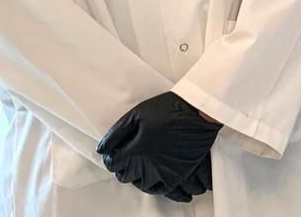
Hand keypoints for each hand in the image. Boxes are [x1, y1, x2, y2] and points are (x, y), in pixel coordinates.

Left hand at [97, 92, 221, 200]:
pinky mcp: (180, 174)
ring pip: (144, 186)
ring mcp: (164, 172)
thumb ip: (116, 133)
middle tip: (130, 157)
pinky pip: (167, 192)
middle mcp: (148, 166)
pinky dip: (161, 189)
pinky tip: (160, 182)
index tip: (116, 152)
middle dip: (124, 167)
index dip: (112, 157)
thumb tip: (102, 148)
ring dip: (140, 178)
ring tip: (143, 168)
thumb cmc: (168, 109)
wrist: (197, 111)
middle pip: (127, 177)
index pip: (113, 164)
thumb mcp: (136, 114)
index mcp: (135, 151)